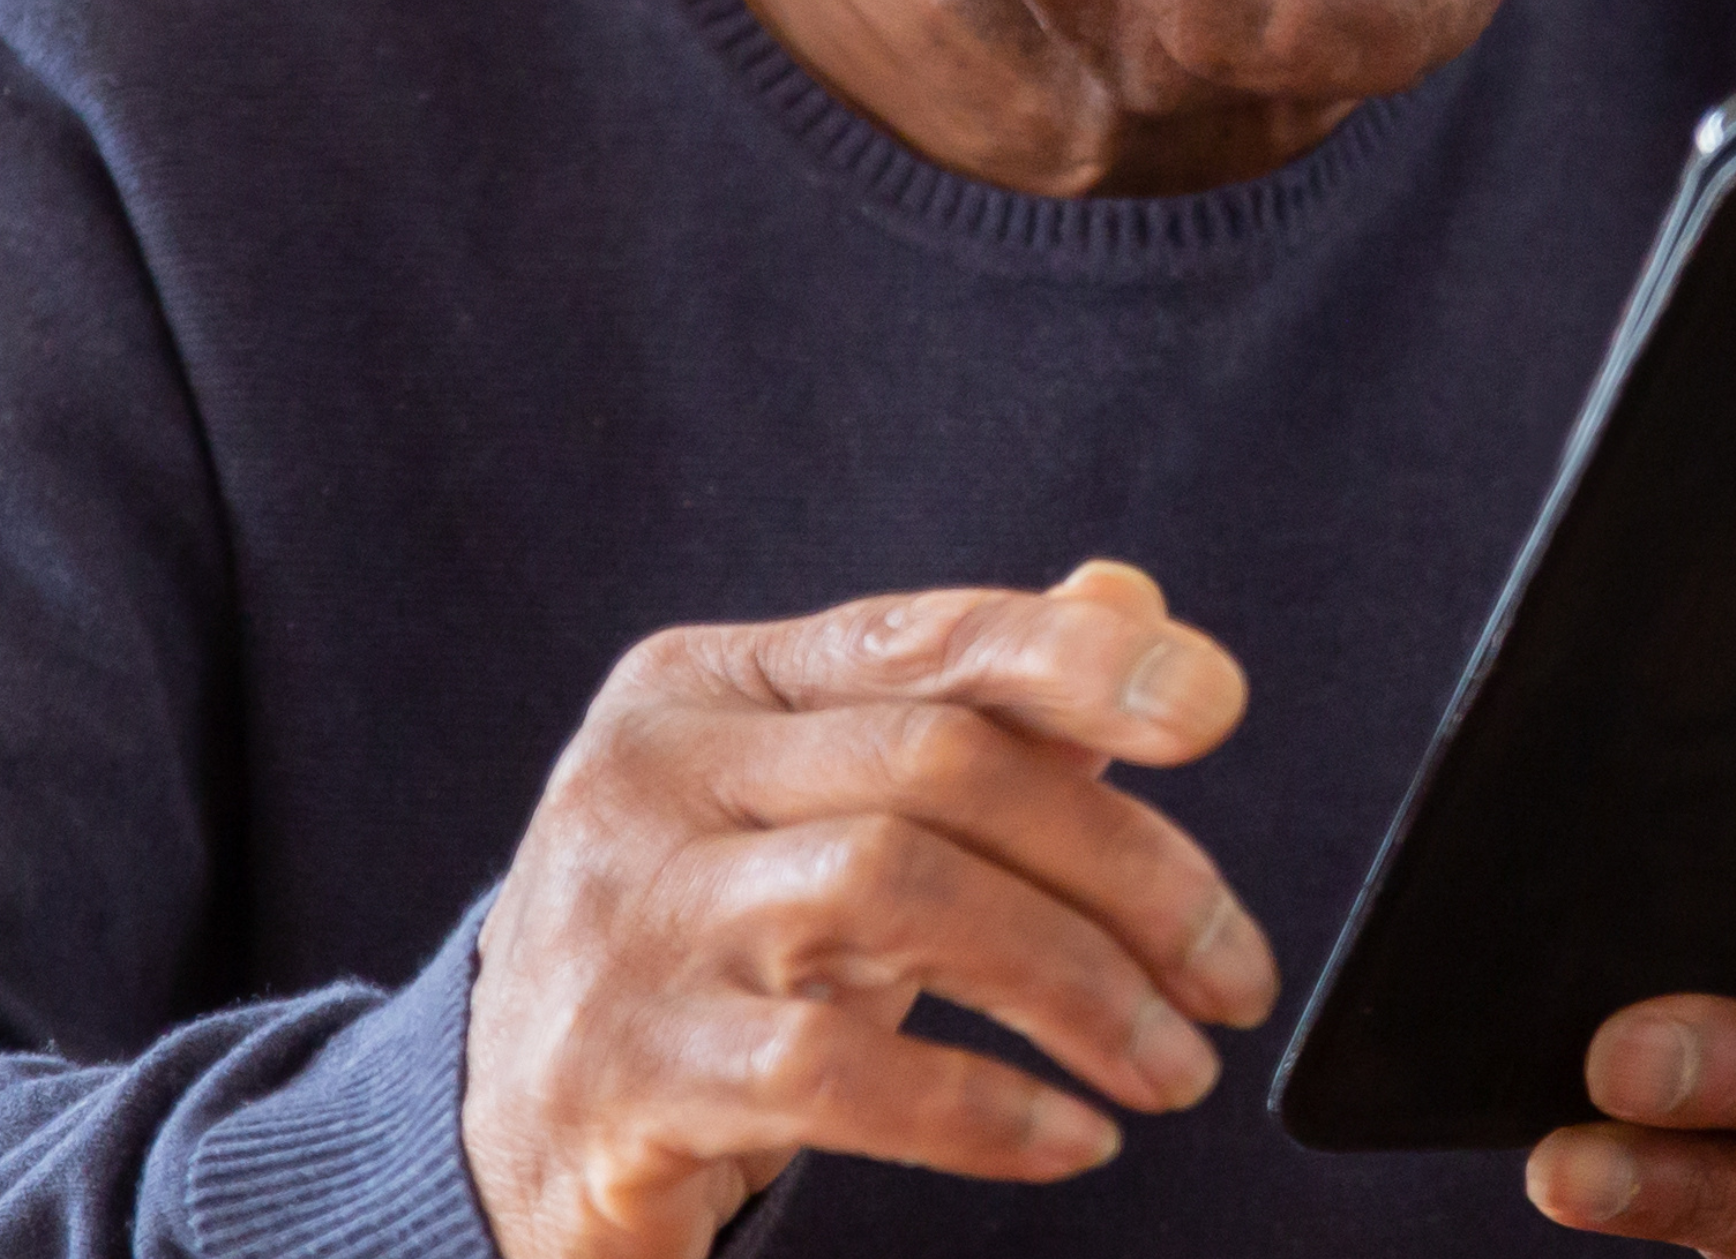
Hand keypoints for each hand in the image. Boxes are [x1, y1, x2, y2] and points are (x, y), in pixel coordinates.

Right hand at [463, 561, 1279, 1255]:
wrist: (502, 1132)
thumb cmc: (702, 955)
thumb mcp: (819, 818)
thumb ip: (967, 711)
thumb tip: (1129, 599)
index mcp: (704, 691)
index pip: (921, 640)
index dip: (1078, 660)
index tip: (1216, 708)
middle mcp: (651, 781)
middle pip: (938, 768)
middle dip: (1123, 868)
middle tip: (1233, 974)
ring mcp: (626, 925)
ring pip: (897, 896)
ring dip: (1079, 987)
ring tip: (1174, 1066)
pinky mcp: (624, 1076)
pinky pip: (837, 1071)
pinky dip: (982, 1108)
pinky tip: (1071, 1137)